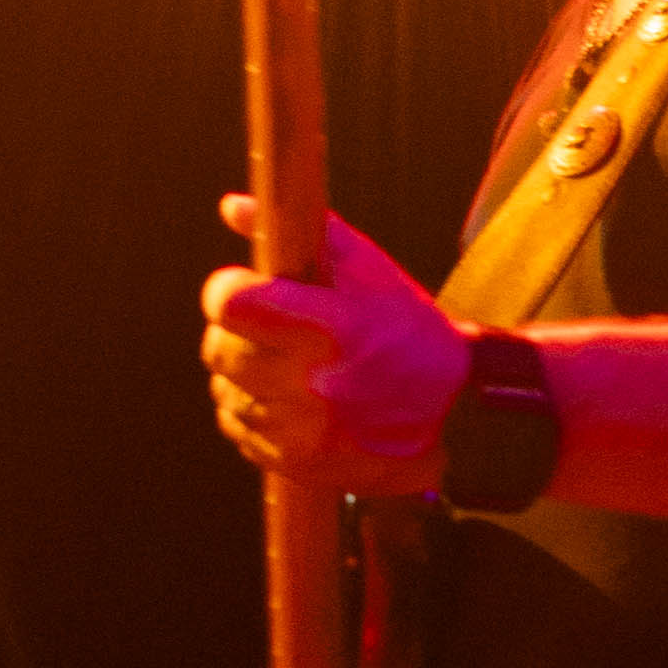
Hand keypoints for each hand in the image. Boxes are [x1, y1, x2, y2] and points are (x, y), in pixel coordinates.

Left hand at [200, 200, 467, 496]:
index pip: (231, 303)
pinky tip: (290, 399)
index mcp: (330, 328)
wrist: (449, 412)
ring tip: (286, 365)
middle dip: (234, 331)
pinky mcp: (293, 462)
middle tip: (267, 328)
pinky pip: (236, 424)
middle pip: (218, 348)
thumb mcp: (367, 271)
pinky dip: (253, 409)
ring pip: (224, 388)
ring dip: (243, 373)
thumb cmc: (404, 329)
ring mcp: (301, 430)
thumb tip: (232, 205)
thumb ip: (301, 233)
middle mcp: (312, 384)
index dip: (227, 290)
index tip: (242, 288)